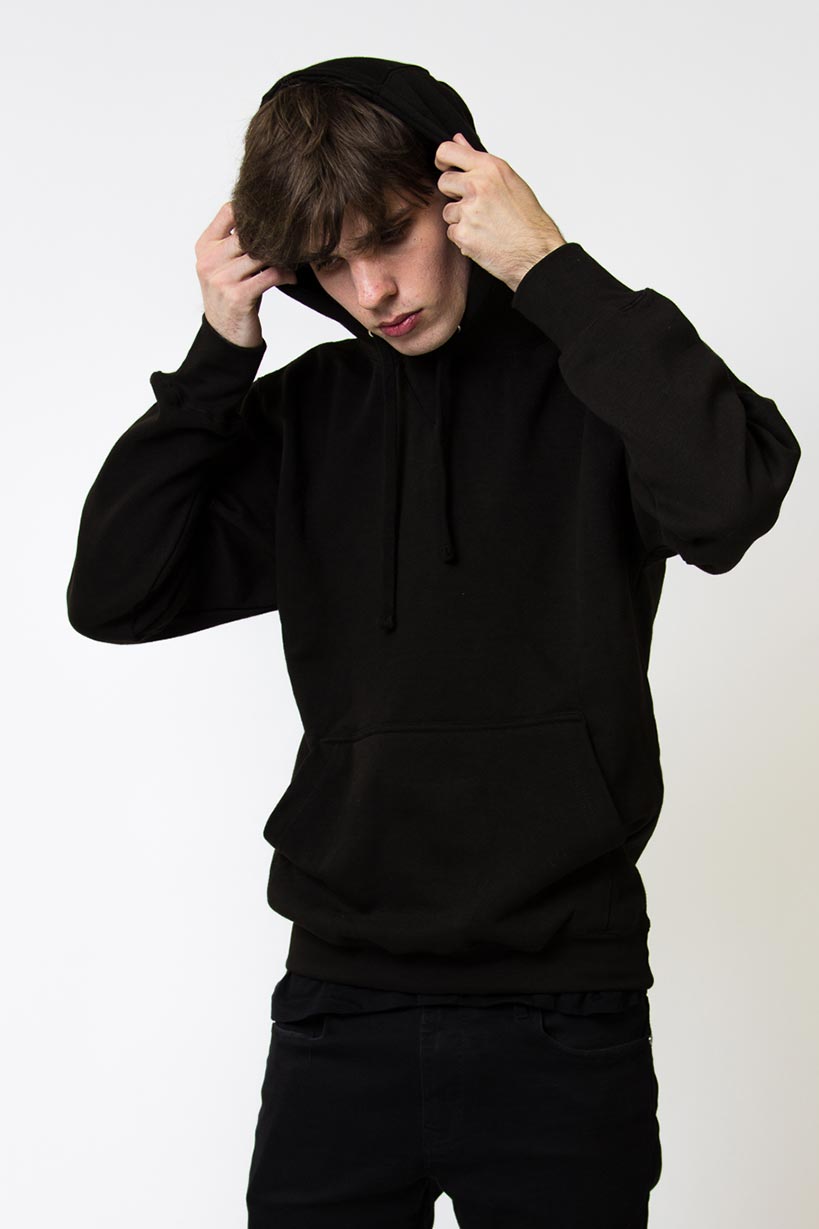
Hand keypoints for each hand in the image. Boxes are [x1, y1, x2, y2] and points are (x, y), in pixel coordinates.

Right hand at [194, 201, 297, 347]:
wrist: (226, 334)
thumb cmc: (233, 294)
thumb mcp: (226, 264)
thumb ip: (236, 240)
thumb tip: (268, 214)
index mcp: (205, 246)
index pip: (229, 211)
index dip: (254, 211)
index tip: (275, 219)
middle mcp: (209, 261)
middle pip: (249, 233)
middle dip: (274, 238)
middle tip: (294, 241)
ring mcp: (221, 279)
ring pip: (262, 254)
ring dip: (283, 257)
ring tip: (293, 262)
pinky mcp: (237, 296)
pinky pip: (270, 275)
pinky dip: (285, 275)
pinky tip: (291, 278)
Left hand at [434, 134, 566, 291]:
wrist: (537, 252)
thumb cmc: (527, 218)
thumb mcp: (508, 179)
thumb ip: (479, 160)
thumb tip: (458, 139)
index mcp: (489, 167)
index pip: (447, 151)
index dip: (442, 159)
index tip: (445, 167)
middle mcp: (477, 185)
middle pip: (443, 182)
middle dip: (454, 193)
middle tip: (475, 205)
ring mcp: (468, 210)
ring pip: (447, 211)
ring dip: (461, 219)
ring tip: (485, 225)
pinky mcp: (463, 234)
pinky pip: (452, 232)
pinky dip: (464, 238)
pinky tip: (483, 239)